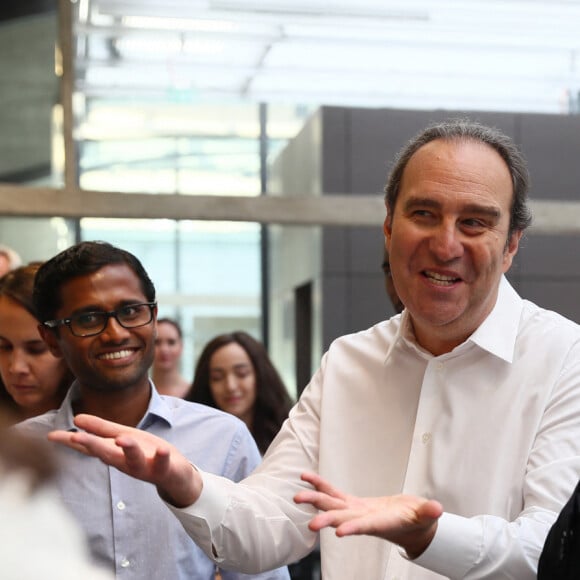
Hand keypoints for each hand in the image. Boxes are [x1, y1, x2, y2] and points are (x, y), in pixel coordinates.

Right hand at [48, 414, 201, 506]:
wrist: (175, 476)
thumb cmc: (146, 453)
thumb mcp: (123, 437)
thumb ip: (101, 430)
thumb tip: (76, 419)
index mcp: (115, 452)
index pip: (90, 446)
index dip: (71, 441)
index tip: (51, 436)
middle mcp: (126, 462)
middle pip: (107, 454)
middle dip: (92, 445)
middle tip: (75, 437)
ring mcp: (146, 467)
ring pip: (134, 461)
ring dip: (128, 450)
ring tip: (123, 438)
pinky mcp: (165, 469)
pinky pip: (163, 464)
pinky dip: (162, 457)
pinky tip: (162, 449)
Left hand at [294, 472, 442, 558]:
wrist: (407, 523)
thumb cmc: (418, 520)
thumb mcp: (426, 516)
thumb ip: (428, 512)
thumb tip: (438, 509)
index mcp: (380, 524)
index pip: (365, 527)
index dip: (353, 528)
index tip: (339, 533)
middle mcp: (363, 519)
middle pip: (343, 519)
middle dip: (327, 520)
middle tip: (311, 526)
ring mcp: (355, 510)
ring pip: (332, 504)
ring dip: (315, 500)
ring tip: (297, 496)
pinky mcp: (352, 502)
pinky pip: (333, 491)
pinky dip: (320, 484)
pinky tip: (305, 478)